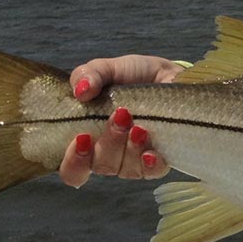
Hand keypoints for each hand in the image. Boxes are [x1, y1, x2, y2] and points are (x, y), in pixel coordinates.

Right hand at [58, 55, 184, 187]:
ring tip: (140, 126)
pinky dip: (150, 163)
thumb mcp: (108, 69)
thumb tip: (80, 91)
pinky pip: (152, 172)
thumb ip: (87, 75)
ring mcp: (135, 161)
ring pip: (126, 169)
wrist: (171, 77)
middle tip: (121, 115)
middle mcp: (109, 155)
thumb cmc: (133, 78)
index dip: (73, 161)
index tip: (82, 137)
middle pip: (101, 166)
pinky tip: (151, 152)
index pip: (71, 168)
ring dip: (130, 148)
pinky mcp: (160, 161)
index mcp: (89, 139)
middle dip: (109, 143)